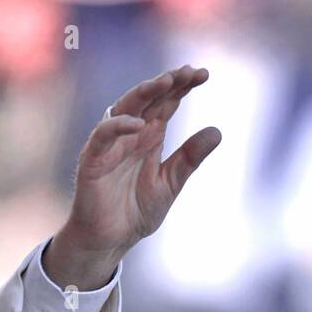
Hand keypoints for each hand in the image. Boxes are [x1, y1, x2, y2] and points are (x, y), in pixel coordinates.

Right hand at [44, 65, 220, 289]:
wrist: (110, 240)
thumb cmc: (136, 211)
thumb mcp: (170, 183)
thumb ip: (189, 158)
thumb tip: (217, 132)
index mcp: (150, 137)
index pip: (167, 103)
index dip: (182, 87)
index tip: (203, 75)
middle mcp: (130, 134)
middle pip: (149, 99)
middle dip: (168, 82)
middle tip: (190, 72)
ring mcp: (111, 144)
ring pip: (125, 108)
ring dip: (144, 93)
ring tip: (166, 82)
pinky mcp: (94, 160)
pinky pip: (103, 136)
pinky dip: (118, 126)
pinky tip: (138, 122)